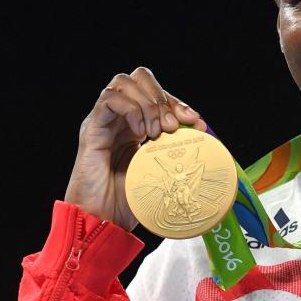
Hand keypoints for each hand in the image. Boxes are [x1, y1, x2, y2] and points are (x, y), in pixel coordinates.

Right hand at [64, 66, 207, 231]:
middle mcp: (119, 119)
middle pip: (140, 78)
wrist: (102, 222)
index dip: (179, 104)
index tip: (197, 122)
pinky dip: (132, 110)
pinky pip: (109, 100)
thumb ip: (179, 154)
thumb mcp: (164, 174)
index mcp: (136, 127)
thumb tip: (208, 141)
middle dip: (163, 97)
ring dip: (148, 103)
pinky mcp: (91, 129)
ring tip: (157, 132)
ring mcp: (104, 122)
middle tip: (174, 126)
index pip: (158, 96)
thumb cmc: (130, 204)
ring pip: (124, 82)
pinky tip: (142, 133)